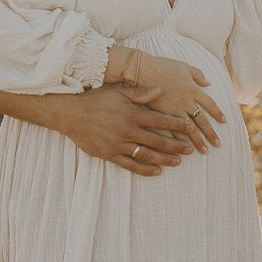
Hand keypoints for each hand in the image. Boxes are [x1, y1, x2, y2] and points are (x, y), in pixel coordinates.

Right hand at [52, 84, 197, 176]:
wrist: (70, 114)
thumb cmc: (95, 100)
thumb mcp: (117, 91)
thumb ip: (139, 92)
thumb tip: (160, 90)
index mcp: (131, 113)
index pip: (160, 120)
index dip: (177, 125)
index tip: (191, 128)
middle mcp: (127, 130)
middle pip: (157, 140)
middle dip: (176, 145)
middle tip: (190, 149)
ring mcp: (119, 144)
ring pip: (147, 155)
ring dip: (164, 159)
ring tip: (178, 161)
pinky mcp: (110, 155)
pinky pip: (131, 165)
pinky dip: (145, 170)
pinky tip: (157, 172)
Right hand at [138, 52, 224, 149]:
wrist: (144, 70)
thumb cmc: (163, 66)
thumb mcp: (184, 67)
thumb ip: (198, 74)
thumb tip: (208, 83)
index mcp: (193, 89)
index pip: (210, 103)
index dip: (217, 113)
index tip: (224, 121)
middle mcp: (187, 101)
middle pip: (202, 120)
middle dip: (210, 133)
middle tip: (218, 144)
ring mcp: (175, 109)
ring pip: (190, 128)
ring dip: (197, 140)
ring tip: (204, 151)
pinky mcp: (163, 114)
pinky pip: (174, 129)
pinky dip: (180, 139)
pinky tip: (183, 147)